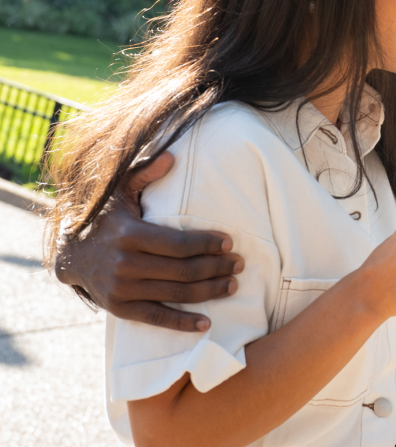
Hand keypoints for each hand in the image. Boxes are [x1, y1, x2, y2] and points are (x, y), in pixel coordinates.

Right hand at [54, 152, 243, 331]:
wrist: (71, 253)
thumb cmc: (106, 217)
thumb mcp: (119, 190)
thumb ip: (144, 173)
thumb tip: (171, 156)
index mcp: (130, 234)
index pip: (179, 244)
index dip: (208, 244)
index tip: (230, 243)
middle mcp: (126, 264)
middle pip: (183, 270)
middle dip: (216, 267)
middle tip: (239, 264)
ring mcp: (122, 289)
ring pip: (176, 293)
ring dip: (209, 291)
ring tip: (232, 285)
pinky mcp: (120, 308)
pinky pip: (156, 318)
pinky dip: (182, 323)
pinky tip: (206, 324)